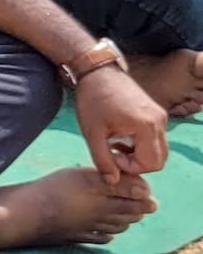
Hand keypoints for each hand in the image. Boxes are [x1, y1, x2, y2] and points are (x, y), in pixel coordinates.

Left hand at [71, 64, 166, 184]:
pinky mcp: (156, 114)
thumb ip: (102, 159)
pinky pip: (156, 139)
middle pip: (159, 160)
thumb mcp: (92, 133)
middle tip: (113, 156)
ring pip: (159, 150)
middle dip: (137, 165)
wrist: (97, 72)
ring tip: (114, 147)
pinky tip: (121, 140)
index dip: (129, 168)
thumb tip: (112, 181)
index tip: (109, 157)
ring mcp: (160, 117)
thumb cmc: (92, 100)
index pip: (150, 164)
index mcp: (146, 126)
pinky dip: (142, 146)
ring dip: (139, 155)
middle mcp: (159, 122)